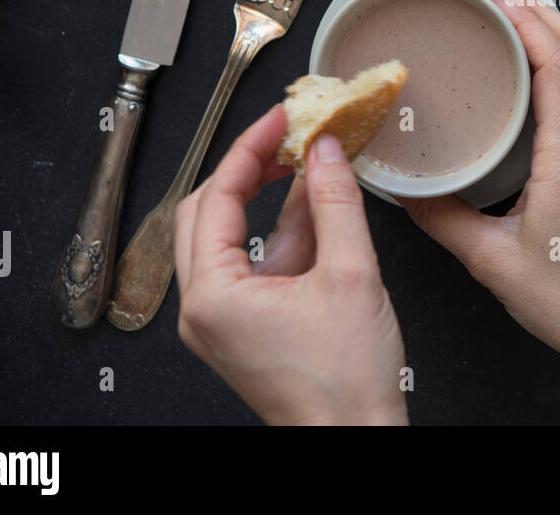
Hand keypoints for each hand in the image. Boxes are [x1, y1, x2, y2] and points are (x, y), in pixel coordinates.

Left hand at [174, 106, 407, 424]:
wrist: (354, 441)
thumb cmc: (345, 384)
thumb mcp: (352, 274)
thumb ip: (336, 202)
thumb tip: (325, 152)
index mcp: (213, 296)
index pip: (216, 197)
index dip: (250, 148)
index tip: (279, 118)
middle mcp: (204, 310)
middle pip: (208, 213)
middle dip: (248, 169)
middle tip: (284, 136)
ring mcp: (222, 321)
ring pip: (230, 238)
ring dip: (267, 200)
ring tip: (309, 164)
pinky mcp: (245, 329)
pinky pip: (252, 265)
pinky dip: (282, 233)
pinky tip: (316, 209)